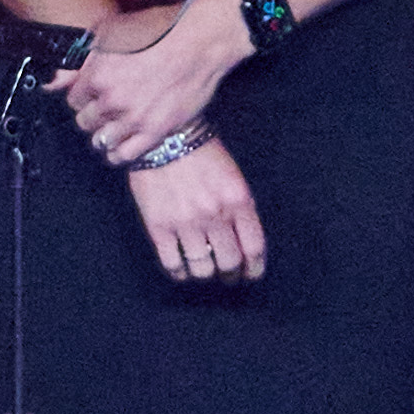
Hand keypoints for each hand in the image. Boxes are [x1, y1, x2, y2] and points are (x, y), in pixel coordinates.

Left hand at [53, 0, 244, 164]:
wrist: (202, 40)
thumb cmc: (162, 29)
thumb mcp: (112, 31)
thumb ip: (82, 55)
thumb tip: (57, 76)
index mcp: (97, 75)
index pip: (73, 99)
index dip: (83, 96)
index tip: (92, 95)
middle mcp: (111, 100)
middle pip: (85, 121)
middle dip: (93, 115)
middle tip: (105, 109)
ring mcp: (133, 118)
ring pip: (101, 140)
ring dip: (105, 134)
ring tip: (114, 127)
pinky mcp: (156, 131)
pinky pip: (125, 155)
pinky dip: (119, 153)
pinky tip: (123, 144)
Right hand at [129, 134, 264, 283]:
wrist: (163, 137)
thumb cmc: (202, 154)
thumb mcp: (233, 177)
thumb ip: (241, 209)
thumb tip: (245, 245)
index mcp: (237, 201)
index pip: (253, 248)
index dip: (254, 268)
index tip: (251, 273)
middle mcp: (214, 214)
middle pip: (229, 263)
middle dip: (231, 274)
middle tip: (228, 275)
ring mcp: (185, 222)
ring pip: (202, 268)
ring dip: (206, 274)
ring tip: (205, 270)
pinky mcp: (159, 226)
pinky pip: (173, 264)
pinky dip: (180, 273)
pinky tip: (182, 270)